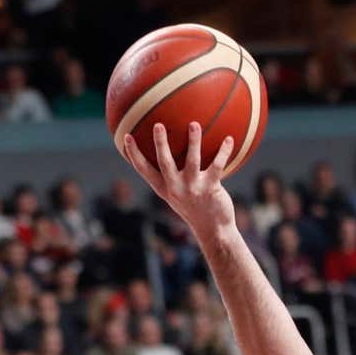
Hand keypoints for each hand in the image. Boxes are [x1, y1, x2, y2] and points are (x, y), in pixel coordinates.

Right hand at [122, 122, 234, 239]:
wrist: (213, 230)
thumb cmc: (196, 208)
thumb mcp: (179, 195)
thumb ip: (173, 178)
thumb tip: (170, 156)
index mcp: (164, 189)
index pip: (144, 170)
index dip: (134, 154)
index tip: (126, 136)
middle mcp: (176, 188)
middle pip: (164, 162)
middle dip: (160, 143)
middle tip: (158, 124)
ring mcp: (193, 188)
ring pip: (192, 160)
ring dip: (193, 141)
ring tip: (194, 124)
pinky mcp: (210, 188)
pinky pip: (217, 165)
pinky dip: (224, 151)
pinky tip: (229, 139)